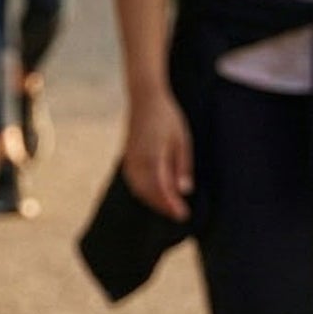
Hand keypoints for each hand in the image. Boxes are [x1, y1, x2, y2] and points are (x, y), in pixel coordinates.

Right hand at [122, 87, 193, 219]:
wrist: (145, 98)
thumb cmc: (167, 118)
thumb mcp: (182, 141)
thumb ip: (182, 167)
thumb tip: (184, 190)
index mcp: (152, 156)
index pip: (160, 188)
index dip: (170, 204)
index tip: (182, 215)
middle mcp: (137, 160)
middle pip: (147, 191)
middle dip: (162, 205)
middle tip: (178, 214)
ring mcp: (129, 158)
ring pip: (137, 187)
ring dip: (151, 200)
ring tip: (168, 206)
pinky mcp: (127, 156)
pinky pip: (132, 180)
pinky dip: (143, 190)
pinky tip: (153, 193)